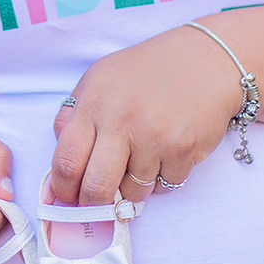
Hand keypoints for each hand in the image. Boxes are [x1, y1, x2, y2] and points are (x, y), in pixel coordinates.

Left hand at [49, 26, 245, 206]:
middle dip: (93, 204)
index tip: (67, 196)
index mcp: (94, 101)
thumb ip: (72, 115)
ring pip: (132, 193)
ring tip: (140, 161)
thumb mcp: (100, 78)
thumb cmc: (148, 70)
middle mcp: (121, 120)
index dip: (62, 189)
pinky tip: (166, 152)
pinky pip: (165, 186)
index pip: (65, 161)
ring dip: (133, 188)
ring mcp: (154, 137)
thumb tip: (57, 155)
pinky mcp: (183, 149)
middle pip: (96, 188)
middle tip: (97, 203)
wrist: (206, 59)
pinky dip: (163, 178)